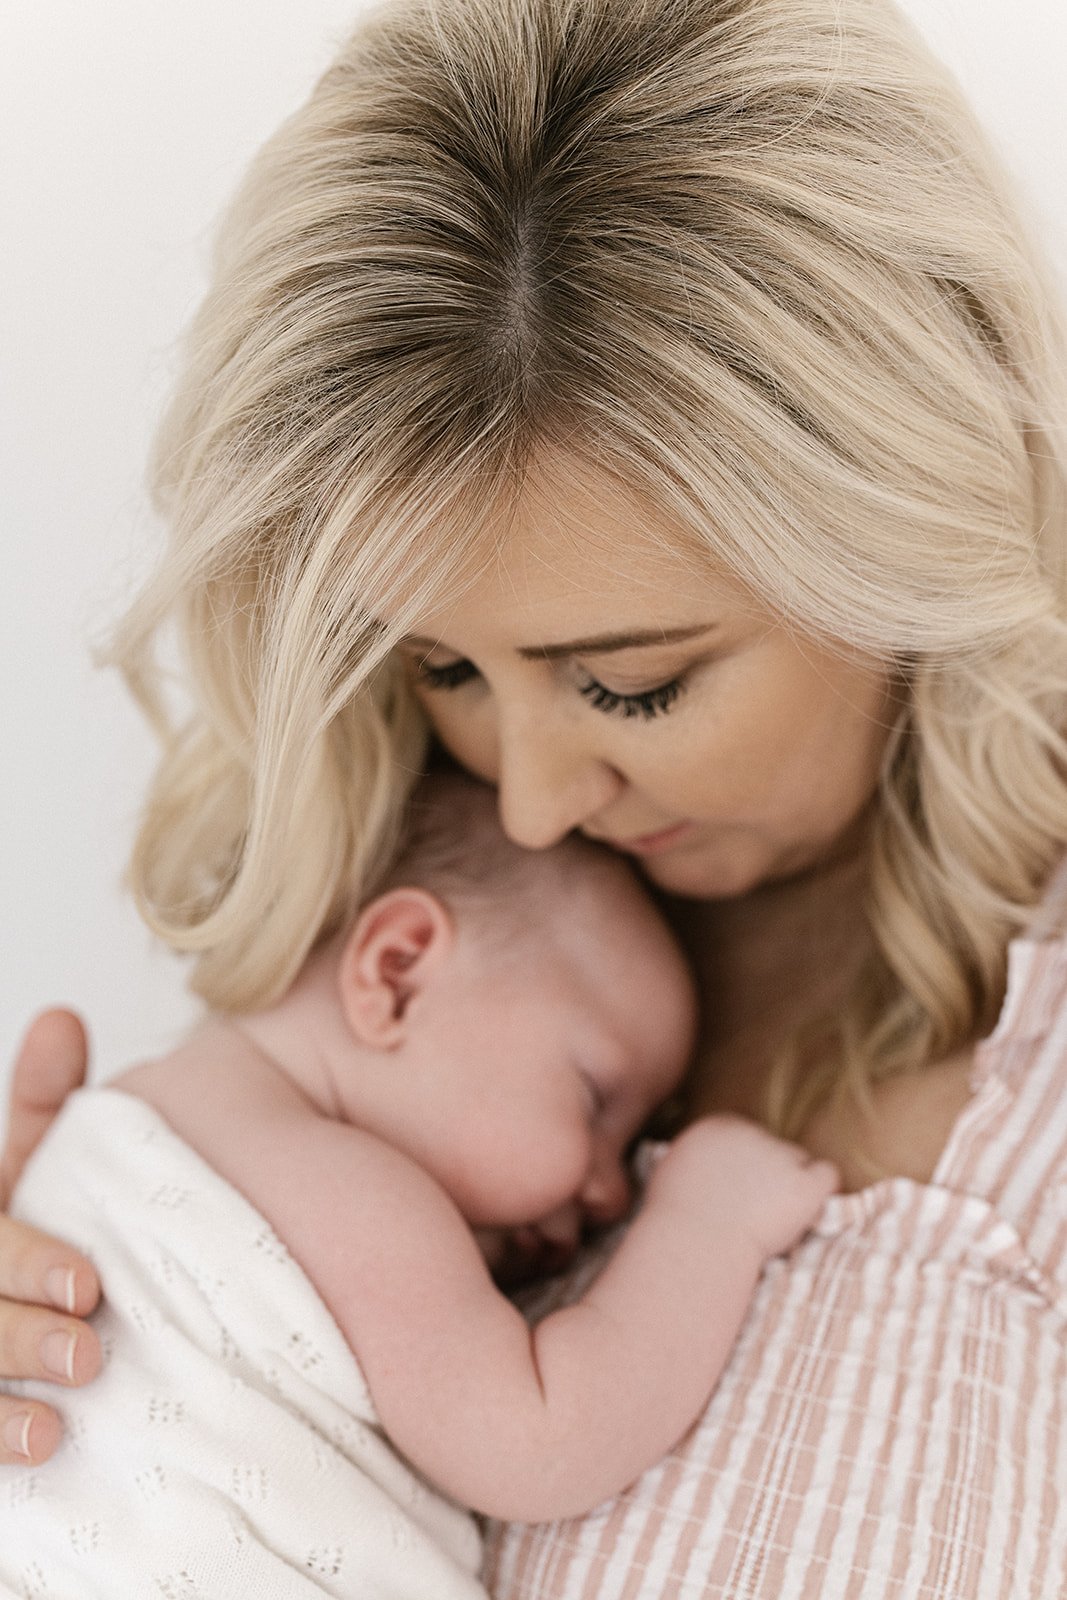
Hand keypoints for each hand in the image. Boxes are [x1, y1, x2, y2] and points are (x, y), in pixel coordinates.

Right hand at [0, 1010, 102, 1463]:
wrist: (13, 1346)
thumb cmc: (15, 1252)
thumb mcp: (23, 1172)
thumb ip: (40, 1104)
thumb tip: (60, 1018)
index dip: (26, 1260)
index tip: (89, 1286)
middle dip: (15, 1332)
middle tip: (90, 1351)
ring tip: (54, 1427)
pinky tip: (35, 1465)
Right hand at [646, 1114, 838, 1262]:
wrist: (695, 1247)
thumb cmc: (677, 1220)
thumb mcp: (674, 1170)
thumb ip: (700, 1156)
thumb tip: (711, 1161)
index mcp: (719, 1125)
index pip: (749, 1136)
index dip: (746, 1167)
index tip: (735, 1194)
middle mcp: (751, 1132)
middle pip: (775, 1148)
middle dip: (769, 1177)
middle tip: (753, 1212)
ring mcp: (780, 1156)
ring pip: (800, 1164)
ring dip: (791, 1187)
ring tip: (770, 1221)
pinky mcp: (803, 1185)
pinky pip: (827, 1175)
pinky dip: (821, 1192)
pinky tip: (806, 1211)